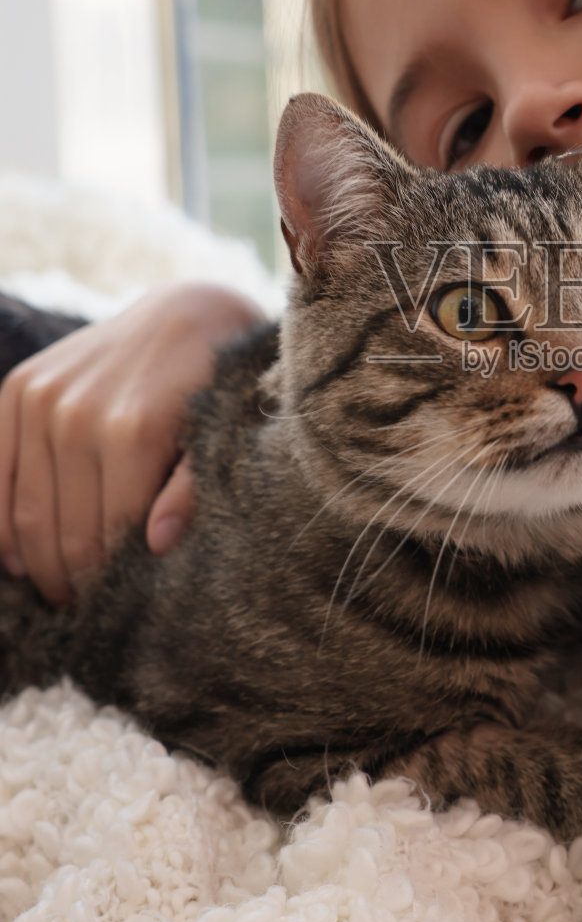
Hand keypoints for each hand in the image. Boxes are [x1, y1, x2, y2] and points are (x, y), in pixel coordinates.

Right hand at [0, 282, 266, 603]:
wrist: (188, 311)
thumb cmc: (214, 385)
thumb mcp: (219, 437)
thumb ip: (192, 492)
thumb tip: (158, 546)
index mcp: (132, 430)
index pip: (106, 536)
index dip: (107, 582)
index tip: (112, 610)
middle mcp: (77, 412)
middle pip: (61, 531)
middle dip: (71, 580)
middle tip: (84, 609)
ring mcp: (41, 398)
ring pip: (25, 511)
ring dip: (37, 561)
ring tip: (57, 588)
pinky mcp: (19, 388)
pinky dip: (2, 523)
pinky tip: (18, 556)